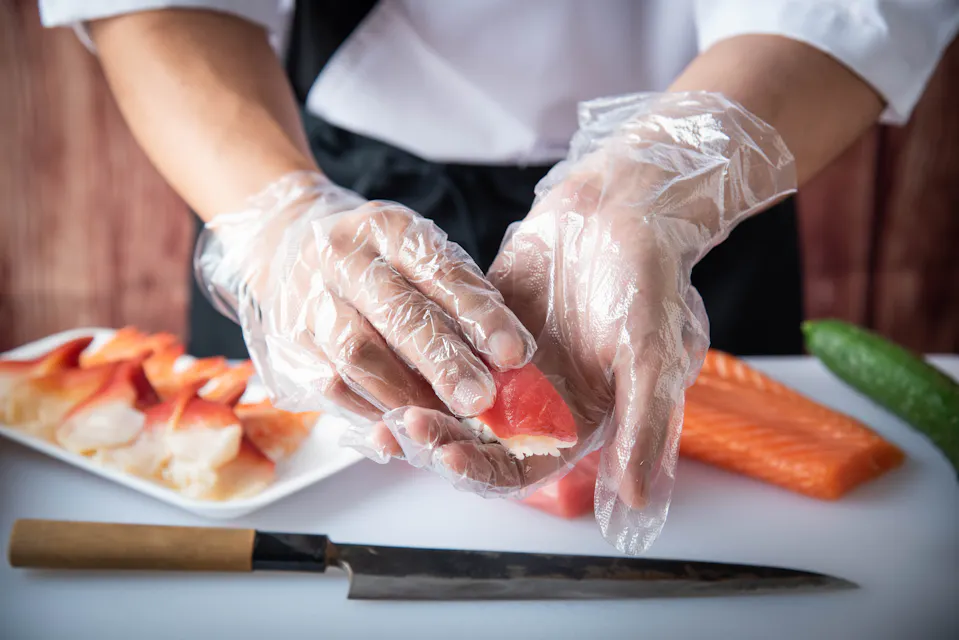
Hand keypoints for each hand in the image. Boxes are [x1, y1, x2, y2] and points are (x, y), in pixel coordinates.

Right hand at [194, 172, 534, 418]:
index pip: (438, 269)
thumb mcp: (418, 253)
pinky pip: (334, 386)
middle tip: (481, 398)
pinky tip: (407, 424)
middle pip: (396, 314)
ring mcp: (308, 301)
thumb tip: (511, 355)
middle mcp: (341, 258)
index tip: (514, 352)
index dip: (479, 313)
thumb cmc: (377, 262)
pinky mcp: (290, 345)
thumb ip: (462, 294)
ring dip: (408, 394)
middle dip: (444, 361)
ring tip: (449, 420)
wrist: (284, 252)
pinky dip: (375, 410)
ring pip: (358, 356)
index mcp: (384, 226)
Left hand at [361, 92, 795, 553]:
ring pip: (453, 399)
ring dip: (424, 403)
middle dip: (440, 439)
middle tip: (407, 427)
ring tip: (390, 400)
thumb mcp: (655, 356)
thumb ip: (646, 425)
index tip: (448, 458)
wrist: (625, 207)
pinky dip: (420, 357)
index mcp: (575, 420)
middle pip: (476, 441)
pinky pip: (445, 350)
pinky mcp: (482, 325)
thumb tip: (639, 500)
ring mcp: (506, 364)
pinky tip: (391, 354)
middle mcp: (536, 401)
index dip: (483, 471)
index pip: (520, 469)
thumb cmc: (650, 282)